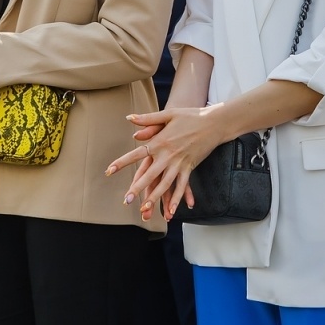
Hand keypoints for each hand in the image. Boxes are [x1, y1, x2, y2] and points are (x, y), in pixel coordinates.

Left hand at [106, 107, 228, 221]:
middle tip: (126, 200)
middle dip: (137, 189)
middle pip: (150, 175)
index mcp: (160, 142)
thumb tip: (129, 118)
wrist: (214, 122)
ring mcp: (180, 163)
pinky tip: (173, 211)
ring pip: (165, 184)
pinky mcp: (190, 168)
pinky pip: (182, 186)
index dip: (122, 162)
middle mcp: (168, 155)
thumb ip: (148, 119)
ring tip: (144, 209)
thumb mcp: (168, 114)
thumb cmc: (190, 116)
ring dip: (155, 198)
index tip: (109, 170)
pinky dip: (177, 199)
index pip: (137, 154)